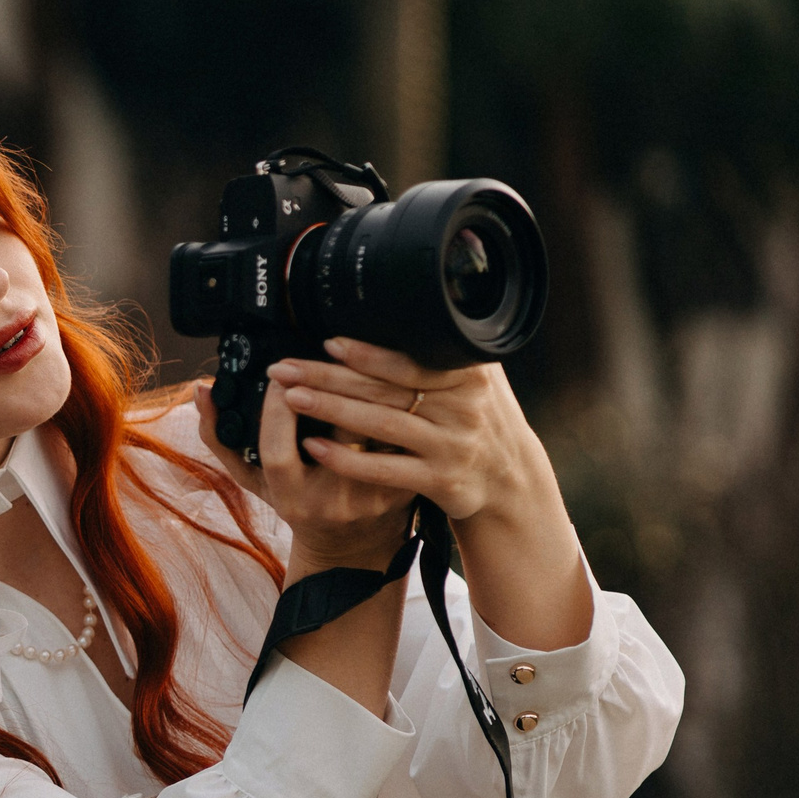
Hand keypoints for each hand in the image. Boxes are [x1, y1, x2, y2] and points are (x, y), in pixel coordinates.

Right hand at [194, 366, 410, 575]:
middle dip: (324, 386)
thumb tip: (202, 391)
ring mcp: (370, 496)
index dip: (276, 410)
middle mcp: (330, 502)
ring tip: (352, 359)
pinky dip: (394, 405)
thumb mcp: (253, 479)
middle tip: (317, 357)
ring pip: (372, 428)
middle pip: (332, 433)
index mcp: (289, 499)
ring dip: (364, 387)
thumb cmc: (298, 504)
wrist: (353, 546)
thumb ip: (220, 437)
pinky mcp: (403, 486)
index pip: (277, 451)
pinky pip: (400, 436)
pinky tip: (386, 378)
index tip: (278, 377)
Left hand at [261, 338, 557, 527]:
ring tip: (290, 397)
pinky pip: (384, 469)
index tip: (327, 343)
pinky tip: (314, 447)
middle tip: (286, 368)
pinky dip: (346, 458)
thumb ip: (443, 355)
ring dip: (331, 410)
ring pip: (380, 425)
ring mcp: (451, 446)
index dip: (367, 354)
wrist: (512, 482)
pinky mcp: (440, 481)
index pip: (410, 361)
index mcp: (469, 376)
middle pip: (385, 389)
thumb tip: (400, 315)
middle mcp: (463, 408)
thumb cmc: (483, 422)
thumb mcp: (477, 381)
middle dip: (329, 378)